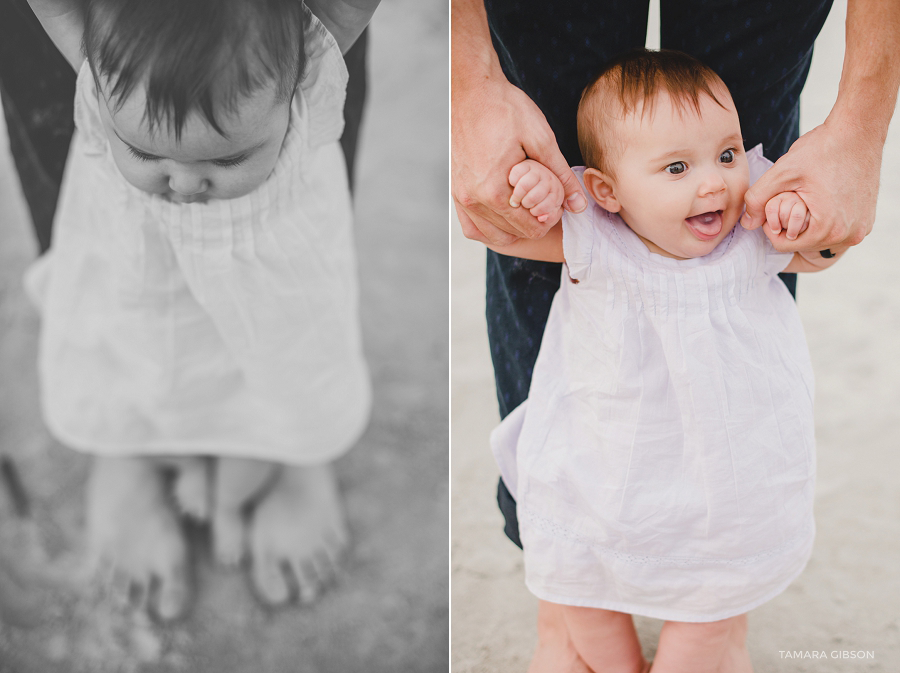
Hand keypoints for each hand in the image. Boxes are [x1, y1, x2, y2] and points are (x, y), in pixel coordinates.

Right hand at [452, 74, 586, 245]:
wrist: (470, 89)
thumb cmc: (505, 108)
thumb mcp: (541, 139)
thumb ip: (560, 175)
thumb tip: (578, 205)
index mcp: (494, 191)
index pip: (531, 227)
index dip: (551, 217)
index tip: (555, 198)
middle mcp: (473, 199)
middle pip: (515, 233)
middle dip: (534, 220)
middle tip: (544, 198)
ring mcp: (461, 197)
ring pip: (493, 235)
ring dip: (513, 228)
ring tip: (527, 205)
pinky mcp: (455, 191)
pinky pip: (472, 227)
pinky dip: (490, 227)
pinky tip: (505, 215)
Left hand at [741, 120, 880, 251]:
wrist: (858, 131)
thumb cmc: (820, 149)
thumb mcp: (781, 173)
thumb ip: (757, 199)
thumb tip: (746, 224)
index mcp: (827, 229)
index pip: (784, 245)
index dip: (771, 228)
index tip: (771, 206)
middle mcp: (849, 235)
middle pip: (803, 244)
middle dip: (790, 226)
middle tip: (789, 199)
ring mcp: (861, 228)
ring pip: (820, 239)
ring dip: (807, 224)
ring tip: (806, 198)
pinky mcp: (868, 220)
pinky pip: (838, 230)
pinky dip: (826, 220)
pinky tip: (822, 199)